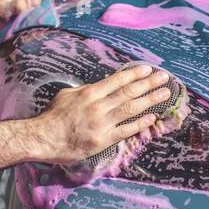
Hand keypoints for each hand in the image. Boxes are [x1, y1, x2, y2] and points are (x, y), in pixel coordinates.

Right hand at [26, 63, 170, 164]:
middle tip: (163, 77)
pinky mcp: (103, 140)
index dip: (134, 74)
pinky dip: (140, 123)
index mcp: (89, 93)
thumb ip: (85, 91)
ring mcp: (102, 123)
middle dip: (148, 84)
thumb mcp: (66, 95)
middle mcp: (98, 106)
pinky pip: (126, 130)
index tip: (147, 69)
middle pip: (128, 92)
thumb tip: (100, 86)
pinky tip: (152, 117)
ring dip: (150, 100)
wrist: (43, 138)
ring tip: (164, 93)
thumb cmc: (52, 117)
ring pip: (131, 109)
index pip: (117, 80)